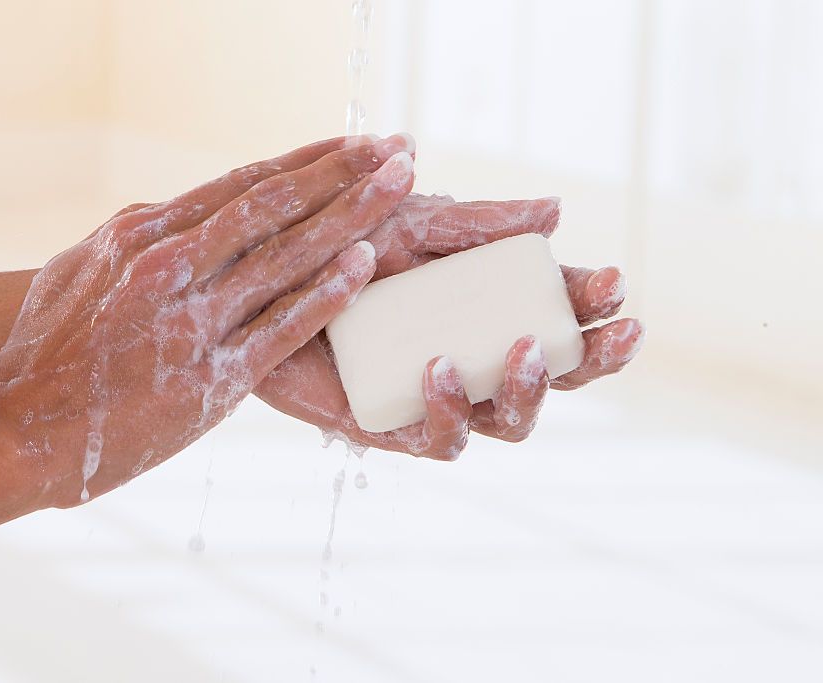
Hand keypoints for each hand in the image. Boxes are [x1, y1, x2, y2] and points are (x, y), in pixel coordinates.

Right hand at [0, 134, 415, 505]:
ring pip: (287, 255)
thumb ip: (134, 242)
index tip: (351, 143)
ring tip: (402, 185)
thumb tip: (177, 217)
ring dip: (352, 215)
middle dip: (344, 172)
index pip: (240, 183)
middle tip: (400, 147)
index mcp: (139, 233)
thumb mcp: (79, 273)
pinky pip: (281, 326)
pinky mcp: (212, 377)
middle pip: (274, 205)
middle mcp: (169, 264)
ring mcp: (192, 320)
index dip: (304, 160)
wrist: (14, 431)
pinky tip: (365, 265)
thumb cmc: (43, 354)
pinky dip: (326, 293)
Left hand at [254, 193, 644, 459]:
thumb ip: (478, 224)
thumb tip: (554, 212)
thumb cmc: (338, 246)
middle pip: (551, 377)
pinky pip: (440, 438)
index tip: (614, 282)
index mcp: (483, 307)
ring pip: (509, 421)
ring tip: (523, 349)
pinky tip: (439, 365)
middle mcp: (468, 355)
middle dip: (594, 359)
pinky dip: (449, 408)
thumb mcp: (413, 223)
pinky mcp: (390, 425)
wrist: (263, 277)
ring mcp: (433, 395)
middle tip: (619, 332)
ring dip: (531, 391)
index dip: (592, 306)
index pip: (554, 316)